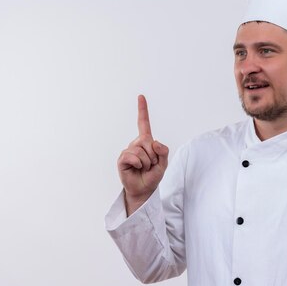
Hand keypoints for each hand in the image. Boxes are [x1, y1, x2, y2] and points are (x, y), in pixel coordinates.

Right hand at [117, 95, 168, 214]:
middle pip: (148, 141)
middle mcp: (136, 143)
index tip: (141, 96)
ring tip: (144, 168)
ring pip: (141, 151)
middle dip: (154, 155)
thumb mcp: (163, 163)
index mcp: (146, 141)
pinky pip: (133, 157)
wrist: (144, 189)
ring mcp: (128, 150)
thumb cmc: (153, 175)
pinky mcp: (122, 159)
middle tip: (151, 165)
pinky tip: (137, 168)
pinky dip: (139, 164)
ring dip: (147, 162)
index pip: (143, 123)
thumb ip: (163, 151)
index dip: (142, 110)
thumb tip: (154, 143)